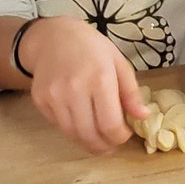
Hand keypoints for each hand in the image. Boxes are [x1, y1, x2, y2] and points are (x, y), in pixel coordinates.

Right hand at [19, 16, 150, 154]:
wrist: (53, 37)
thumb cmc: (91, 48)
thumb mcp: (118, 62)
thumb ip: (131, 92)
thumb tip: (144, 116)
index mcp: (100, 79)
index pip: (110, 124)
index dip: (119, 137)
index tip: (125, 134)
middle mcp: (74, 89)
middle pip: (90, 134)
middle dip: (105, 146)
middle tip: (112, 145)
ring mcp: (54, 96)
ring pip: (73, 134)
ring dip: (88, 143)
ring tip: (99, 141)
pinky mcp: (40, 101)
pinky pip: (59, 126)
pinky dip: (72, 131)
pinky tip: (81, 124)